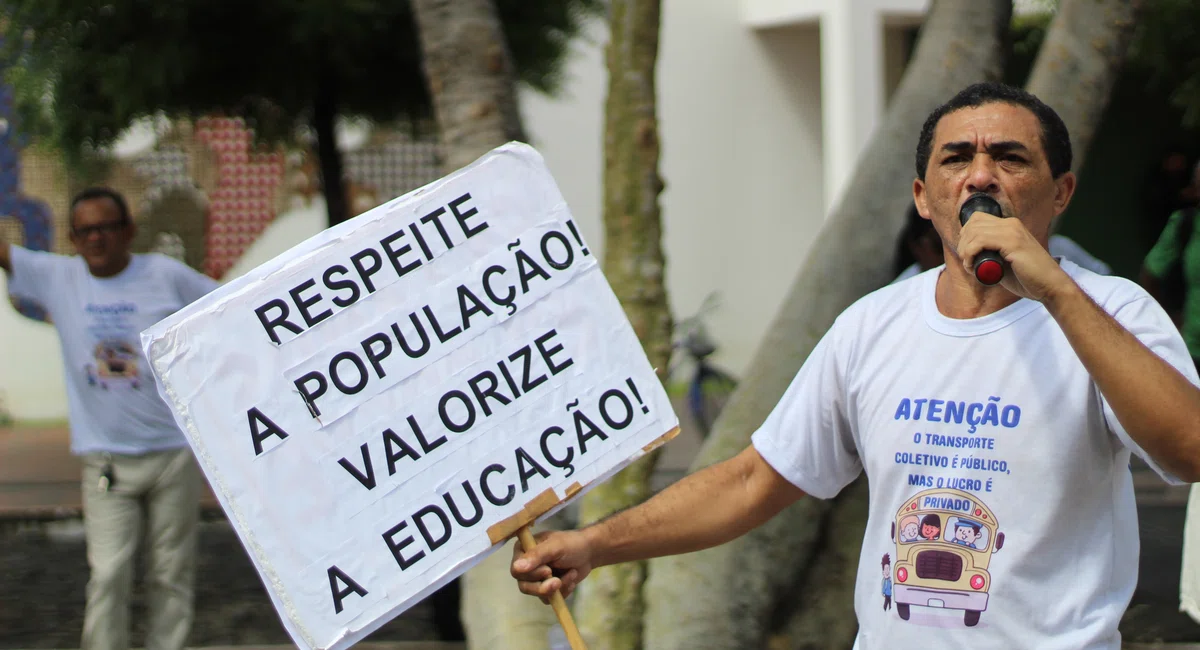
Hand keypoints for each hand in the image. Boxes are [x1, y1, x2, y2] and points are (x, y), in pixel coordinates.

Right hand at [510, 529, 593, 603]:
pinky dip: (562, 592)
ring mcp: (536, 578)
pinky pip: (548, 599)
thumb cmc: (572, 544)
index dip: (531, 574)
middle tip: (558, 582)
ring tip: (571, 574)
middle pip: (524, 585)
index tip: (548, 571)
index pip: (516, 570)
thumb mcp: (555, 547)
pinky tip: (571, 580)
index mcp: (523, 550)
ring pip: (537, 594)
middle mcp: (526, 565)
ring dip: (556, 588)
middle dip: (543, 586)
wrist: (589, 553)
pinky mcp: (546, 588)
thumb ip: (537, 556)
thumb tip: (516, 568)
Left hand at [956, 212, 1075, 301]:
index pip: (977, 219)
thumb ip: (990, 253)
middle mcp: (1011, 224)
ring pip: (974, 232)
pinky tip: (972, 266)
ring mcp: (1012, 231)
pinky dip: (970, 254)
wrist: (1050, 286)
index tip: (967, 255)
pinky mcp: (1012, 242)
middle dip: (963, 243)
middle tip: (967, 262)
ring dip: (965, 251)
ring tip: (970, 266)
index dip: (966, 236)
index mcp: (1010, 225)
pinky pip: (979, 241)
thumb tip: (968, 253)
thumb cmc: (1026, 278)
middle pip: (973, 223)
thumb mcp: (1003, 261)